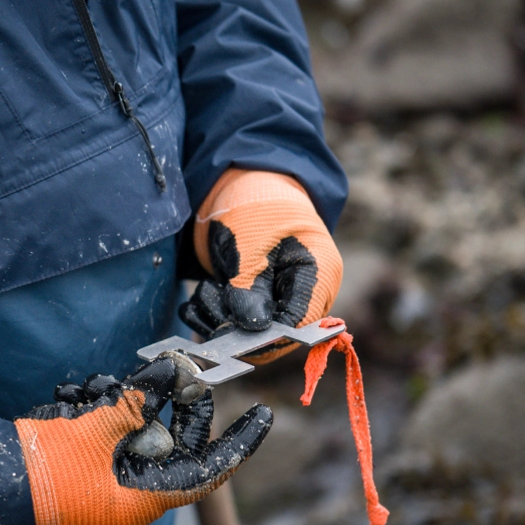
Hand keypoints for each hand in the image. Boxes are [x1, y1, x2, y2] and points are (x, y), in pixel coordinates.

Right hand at [15, 354, 272, 524]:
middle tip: (183, 369)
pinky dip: (101, 410)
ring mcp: (108, 479)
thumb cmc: (48, 467)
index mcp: (146, 500)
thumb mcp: (100, 428)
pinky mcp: (85, 464)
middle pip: (175, 442)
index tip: (264, 414)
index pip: (209, 471)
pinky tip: (74, 396)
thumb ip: (140, 399)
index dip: (239, 442)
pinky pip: (109, 433)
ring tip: (102, 386)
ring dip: (127, 401)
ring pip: (138, 432)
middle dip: (176, 404)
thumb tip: (179, 370)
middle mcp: (133, 493)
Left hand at [180, 169, 342, 357]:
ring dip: (218, 318)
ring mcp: (282, 300)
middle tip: (209, 297)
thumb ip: (249, 287)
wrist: (246, 188)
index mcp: (319, 276)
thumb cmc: (257, 207)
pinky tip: (204, 295)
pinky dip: (213, 315)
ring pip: (250, 334)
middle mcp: (306, 295)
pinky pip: (236, 325)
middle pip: (274, 334)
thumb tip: (251, 327)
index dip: (266, 336)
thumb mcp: (250, 244)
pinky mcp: (259, 303)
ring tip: (207, 289)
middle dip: (235, 324)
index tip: (230, 330)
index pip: (300, 325)